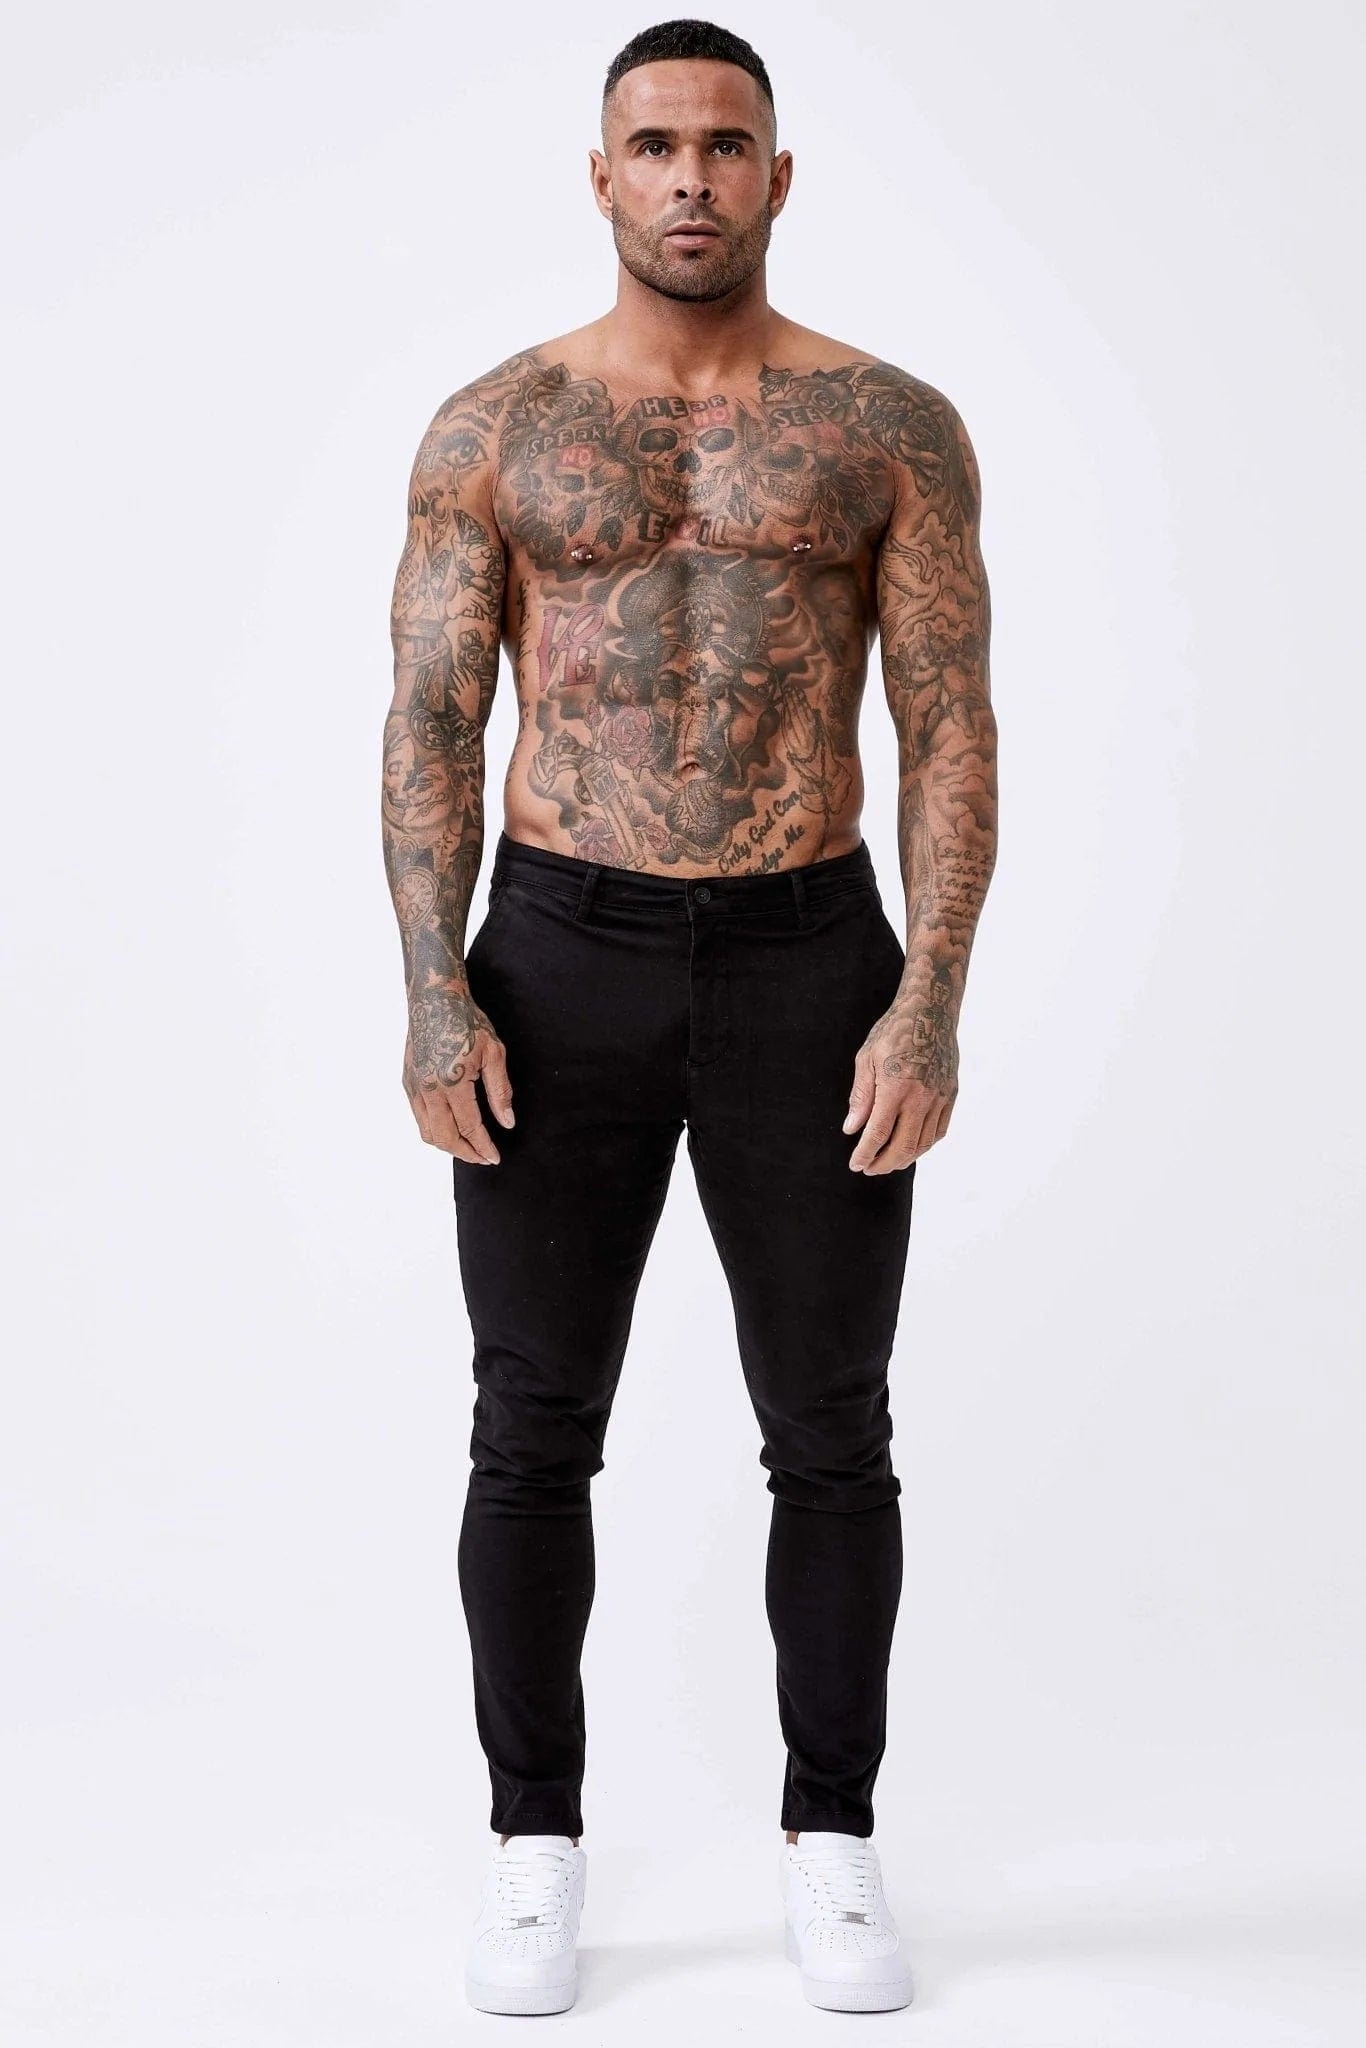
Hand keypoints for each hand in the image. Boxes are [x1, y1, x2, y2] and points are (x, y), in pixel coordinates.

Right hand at [403, 988, 513, 1163]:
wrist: (434, 999)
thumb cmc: (466, 1021)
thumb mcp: (494, 1053)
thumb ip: (500, 1092)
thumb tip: (507, 1122)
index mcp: (452, 1081)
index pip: (469, 1127)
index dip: (483, 1146)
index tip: (494, 1158)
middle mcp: (429, 1088)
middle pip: (445, 1137)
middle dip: (465, 1154)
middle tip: (483, 1158)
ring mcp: (414, 1086)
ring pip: (427, 1132)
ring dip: (448, 1145)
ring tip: (468, 1148)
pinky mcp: (407, 1082)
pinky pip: (419, 1117)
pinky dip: (434, 1130)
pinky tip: (450, 1128)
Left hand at [843, 1002, 956, 1172]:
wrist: (931, 1011)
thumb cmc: (894, 1031)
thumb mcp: (866, 1059)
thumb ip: (860, 1097)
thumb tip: (851, 1128)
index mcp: (895, 1088)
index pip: (877, 1134)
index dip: (865, 1154)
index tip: (856, 1164)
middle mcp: (920, 1097)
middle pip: (903, 1146)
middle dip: (884, 1164)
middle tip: (870, 1169)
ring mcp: (939, 1098)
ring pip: (923, 1143)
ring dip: (905, 1158)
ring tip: (888, 1162)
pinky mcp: (951, 1094)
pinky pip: (939, 1130)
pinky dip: (924, 1145)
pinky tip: (912, 1147)